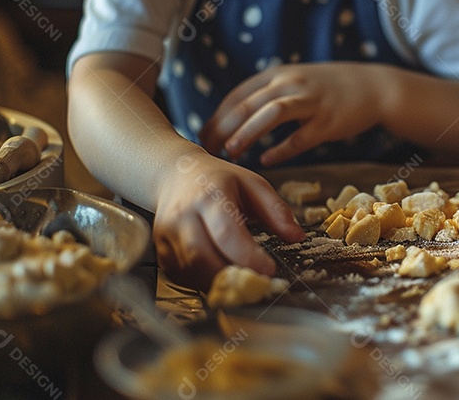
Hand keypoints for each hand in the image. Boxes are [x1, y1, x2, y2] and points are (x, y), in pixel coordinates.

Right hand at [153, 152, 304, 289]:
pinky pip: (180, 275)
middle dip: (232, 276)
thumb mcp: (254, 185)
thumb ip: (276, 211)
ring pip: (190, 270)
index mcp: (210, 196)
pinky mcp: (160, 249)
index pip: (226, 233)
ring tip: (242, 282)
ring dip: (218, 283)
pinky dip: (202, 282)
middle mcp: (183, 215)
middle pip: (203, 257)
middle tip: (257, 283)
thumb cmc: (219, 180)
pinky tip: (220, 276)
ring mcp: (167, 233)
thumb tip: (298, 236)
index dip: (247, 257)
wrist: (176, 175)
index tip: (269, 271)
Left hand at [201, 63, 385, 166]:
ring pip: (272, 115)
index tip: (202, 137)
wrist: (374, 87)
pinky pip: (300, 137)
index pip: (237, 96)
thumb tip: (232, 118)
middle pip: (248, 104)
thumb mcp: (295, 80)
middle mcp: (292, 84)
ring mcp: (311, 102)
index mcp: (278, 75)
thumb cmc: (329, 89)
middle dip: (223, 128)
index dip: (217, 117)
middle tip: (206, 149)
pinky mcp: (328, 122)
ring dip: (248, 132)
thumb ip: (267, 94)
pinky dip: (281, 149)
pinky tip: (266, 159)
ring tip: (230, 151)